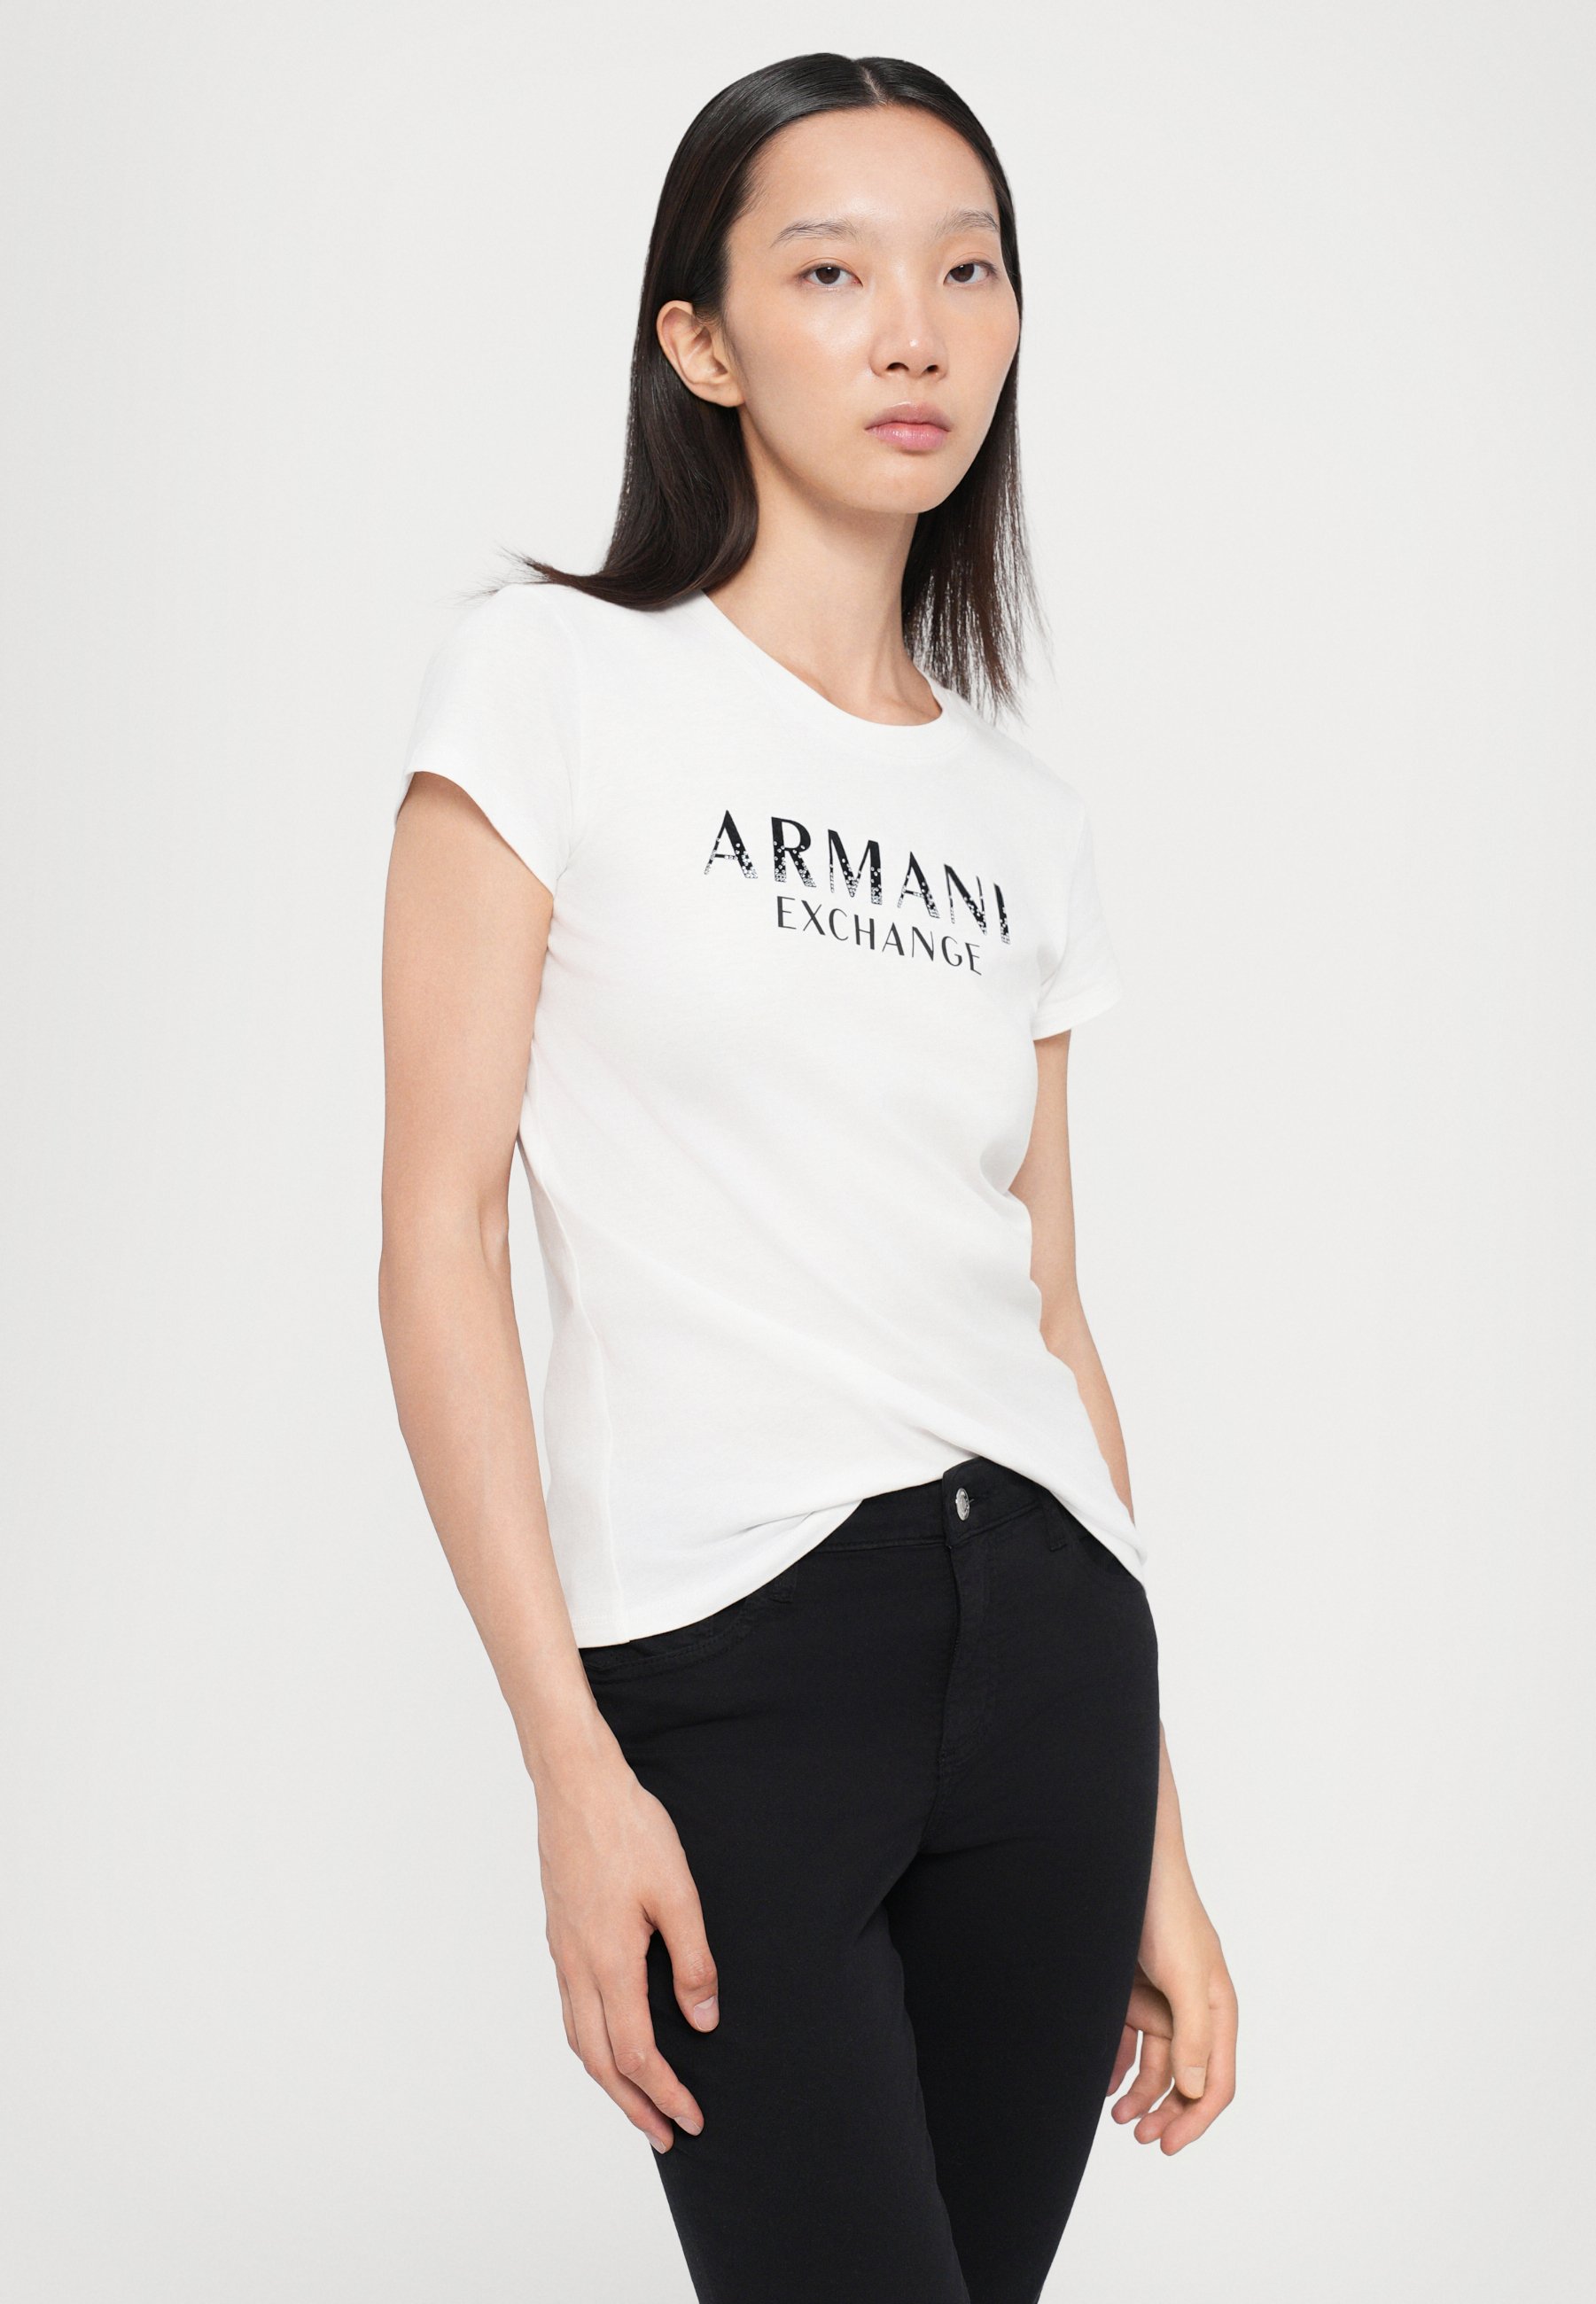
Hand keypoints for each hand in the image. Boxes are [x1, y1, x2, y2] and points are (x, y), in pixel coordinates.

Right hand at [537, 1728, 720, 2152]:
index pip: (634, 2053)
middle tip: (665, 2135)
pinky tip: (610, 2035)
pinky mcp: (559, 1935)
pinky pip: (570, 2008)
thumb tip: (704, 2019)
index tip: (691, 2118)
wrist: (576, 1785)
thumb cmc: (628, 1829)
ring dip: (608, 2078)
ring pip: (577, 2037)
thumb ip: (692, 1960)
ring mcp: (562, 1952)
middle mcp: (577, 1966)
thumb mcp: (677, 1892)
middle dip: (632, 2104)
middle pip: (598, 2061)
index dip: (663, 2092)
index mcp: (609, 1963)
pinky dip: (591, 2041)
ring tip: (638, 2099)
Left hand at [1107, 1873, 1236, 2153]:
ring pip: (1156, 2065)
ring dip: (1140, 2095)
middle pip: (1187, 2080)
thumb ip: (1193, 2034)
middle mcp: (1193, 2011)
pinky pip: (1131, 2040)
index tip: (1167, 2145)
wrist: (1124, 1863)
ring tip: (1117, 2116)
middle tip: (1141, 2138)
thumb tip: (1196, 2089)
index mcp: (1217, 2010)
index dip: (1195, 2119)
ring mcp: (1162, 2000)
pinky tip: (1105, 2082)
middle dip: (1167, 2114)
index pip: (1217, 2081)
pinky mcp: (1133, 1990)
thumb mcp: (1184, 1976)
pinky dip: (1120, 2065)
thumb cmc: (1165, 1911)